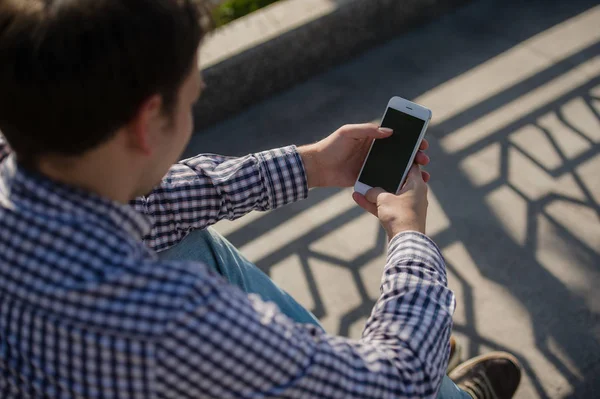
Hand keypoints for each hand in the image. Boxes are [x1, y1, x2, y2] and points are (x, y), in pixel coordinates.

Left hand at [298, 123, 429, 187]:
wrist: (318, 167)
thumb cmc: (331, 146)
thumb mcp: (348, 133)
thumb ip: (368, 130)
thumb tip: (389, 131)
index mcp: (372, 138)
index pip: (395, 136)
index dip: (410, 138)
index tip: (423, 140)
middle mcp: (374, 151)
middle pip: (399, 152)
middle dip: (414, 155)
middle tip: (424, 158)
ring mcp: (372, 166)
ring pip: (396, 167)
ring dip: (410, 169)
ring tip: (421, 173)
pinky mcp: (368, 179)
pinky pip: (385, 180)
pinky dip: (397, 182)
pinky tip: (407, 185)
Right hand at [352, 164, 428, 238]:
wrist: (405, 241)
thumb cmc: (399, 215)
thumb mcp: (383, 198)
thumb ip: (374, 191)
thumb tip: (369, 191)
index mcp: (417, 184)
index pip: (412, 165)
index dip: (401, 159)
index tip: (391, 154)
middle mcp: (415, 193)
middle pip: (398, 180)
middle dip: (383, 177)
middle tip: (372, 169)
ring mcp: (408, 206)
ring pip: (390, 195)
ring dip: (375, 193)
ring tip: (360, 188)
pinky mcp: (401, 217)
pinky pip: (386, 207)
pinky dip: (375, 204)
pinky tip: (358, 199)